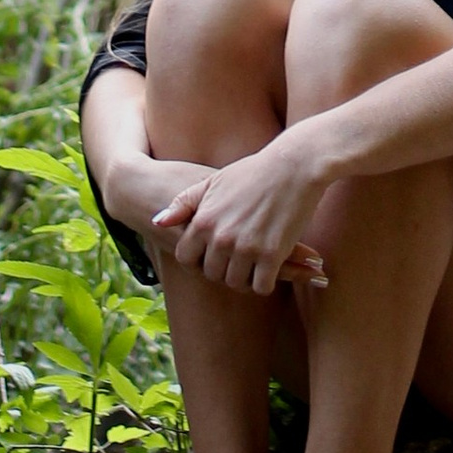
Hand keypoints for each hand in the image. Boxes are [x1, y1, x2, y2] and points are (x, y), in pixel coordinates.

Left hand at [152, 132, 331, 297]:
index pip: (186, 259)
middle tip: (238, 259)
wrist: (294, 167)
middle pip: (212, 274)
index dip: (198, 260)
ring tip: (254, 264)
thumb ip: (183, 204)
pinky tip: (270, 267)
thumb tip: (158, 223)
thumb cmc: (252, 172)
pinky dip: (265, 281)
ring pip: (236, 283)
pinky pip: (261, 286)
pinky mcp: (272, 255)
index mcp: (203, 221)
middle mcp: (221, 238)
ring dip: (245, 278)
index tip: (213, 255)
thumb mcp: (211, 182)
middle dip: (223, 269)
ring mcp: (246, 248)